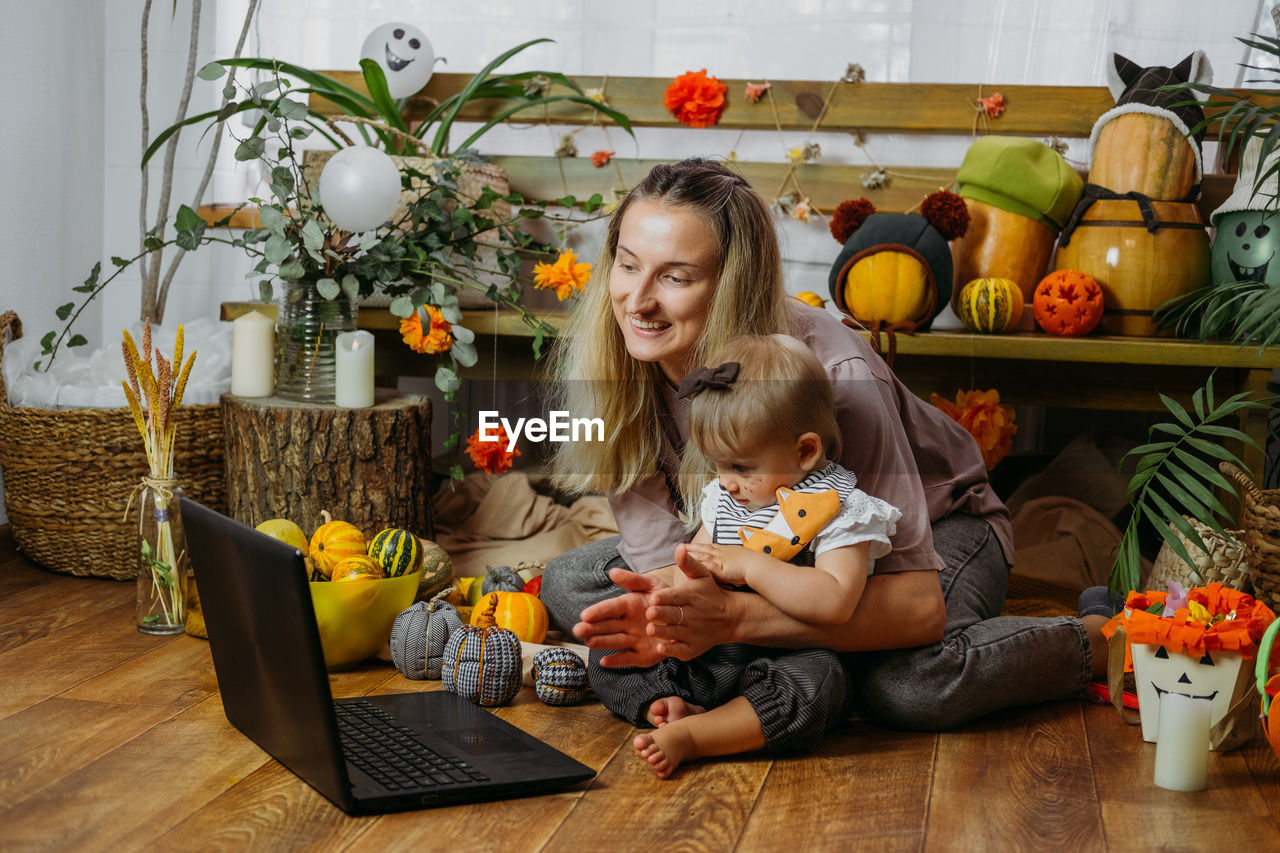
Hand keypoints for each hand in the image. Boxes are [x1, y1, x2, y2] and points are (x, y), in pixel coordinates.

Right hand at [572, 567, 669, 667]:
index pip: (610, 608)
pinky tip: (605, 661)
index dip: (598, 611)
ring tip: (589, 642)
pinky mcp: (642, 656)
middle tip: (578, 630)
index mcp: (627, 606)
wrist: (686, 620)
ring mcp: (634, 641)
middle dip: (592, 628)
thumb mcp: (652, 585)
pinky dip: (617, 661)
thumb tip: (612, 572)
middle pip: (607, 626)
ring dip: (602, 642)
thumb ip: (634, 580)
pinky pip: (628, 659)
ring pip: (615, 641)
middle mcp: (627, 624)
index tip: (585, 615)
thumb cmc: (667, 600)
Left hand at [639, 544, 736, 659]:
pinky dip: (671, 649)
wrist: (730, 617)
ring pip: (674, 633)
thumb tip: (679, 546)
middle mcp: (692, 615)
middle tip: (650, 613)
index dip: (664, 598)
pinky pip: (680, 650)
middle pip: (673, 615)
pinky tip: (661, 646)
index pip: (675, 596)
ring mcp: (692, 633)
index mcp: (690, 596)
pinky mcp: (692, 648)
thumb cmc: (709, 593)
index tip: (653, 598)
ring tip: (651, 629)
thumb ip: (687, 563)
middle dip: (661, 614)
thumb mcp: (702, 575)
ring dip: (662, 631)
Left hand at [681, 541, 747, 584]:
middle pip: (702, 549)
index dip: (700, 545)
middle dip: (691, 548)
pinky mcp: (717, 568)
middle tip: (681, 546)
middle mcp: (720, 553)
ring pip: (700, 556)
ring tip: (680, 555)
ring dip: (690, 555)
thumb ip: (735, 559)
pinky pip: (703, 567)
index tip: (692, 544)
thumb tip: (735, 561)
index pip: (710, 546)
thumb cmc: (752, 563)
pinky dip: (695, 566)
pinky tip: (686, 568)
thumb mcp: (742, 557)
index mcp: (726, 550)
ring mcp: (718, 560)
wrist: (755, 565)